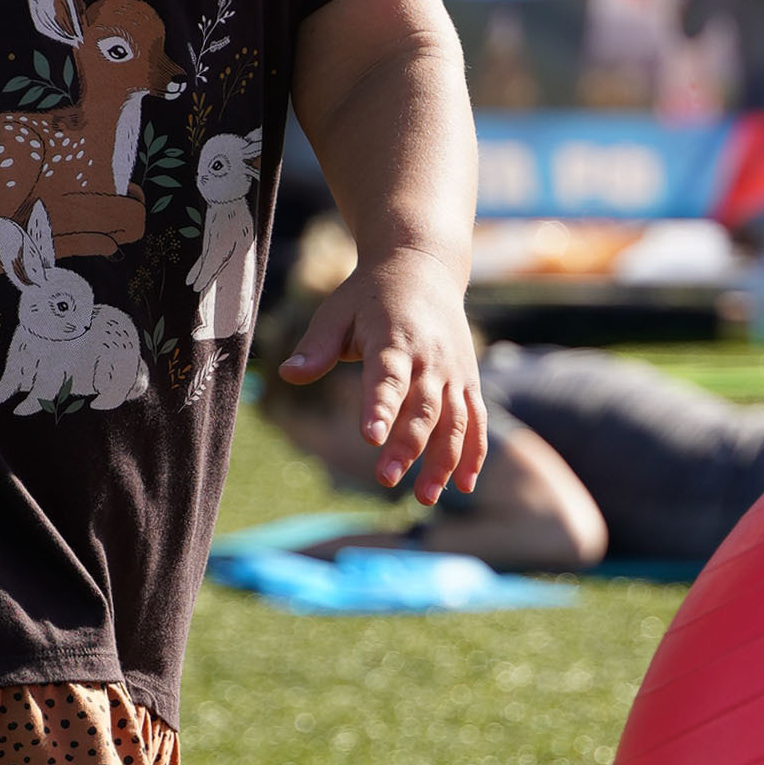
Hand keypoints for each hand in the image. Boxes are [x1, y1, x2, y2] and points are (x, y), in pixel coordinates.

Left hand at [279, 245, 487, 504]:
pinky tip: (464, 486)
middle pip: (423, 407)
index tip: (369, 437)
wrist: (422, 266)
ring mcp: (454, 371)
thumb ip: (316, 347)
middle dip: (407, 445)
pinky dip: (474, 452)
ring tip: (426, 498)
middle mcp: (429, 358)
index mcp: (393, 339)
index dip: (380, 407)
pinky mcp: (468, 380)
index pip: (387, 378)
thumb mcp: (337, 311)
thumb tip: (287, 374)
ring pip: (454, 421)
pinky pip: (476, 420)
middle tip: (386, 478)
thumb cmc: (369, 294)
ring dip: (444, 460)